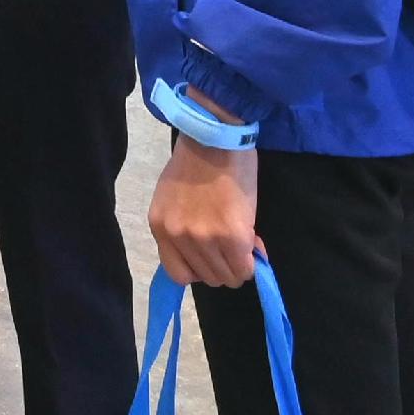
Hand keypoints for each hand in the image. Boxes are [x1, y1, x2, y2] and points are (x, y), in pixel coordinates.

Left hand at [148, 133, 260, 287]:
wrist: (216, 137)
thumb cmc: (198, 162)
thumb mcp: (176, 200)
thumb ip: (185, 228)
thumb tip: (210, 254)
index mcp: (160, 226)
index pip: (178, 274)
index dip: (200, 268)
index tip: (212, 256)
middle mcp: (177, 236)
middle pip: (206, 277)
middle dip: (223, 266)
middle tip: (233, 245)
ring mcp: (204, 238)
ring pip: (227, 277)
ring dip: (239, 264)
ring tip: (243, 240)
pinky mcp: (232, 236)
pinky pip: (245, 268)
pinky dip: (253, 260)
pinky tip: (254, 241)